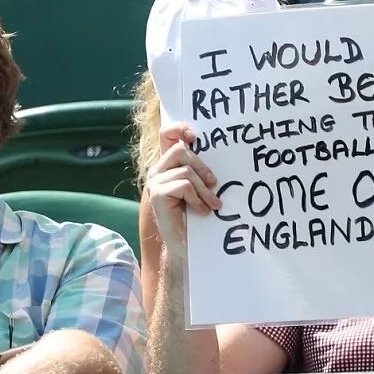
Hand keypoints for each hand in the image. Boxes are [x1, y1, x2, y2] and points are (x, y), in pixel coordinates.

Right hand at [147, 123, 221, 250]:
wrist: (183, 244)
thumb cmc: (195, 214)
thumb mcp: (199, 186)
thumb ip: (200, 168)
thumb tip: (219, 150)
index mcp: (168, 165)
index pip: (167, 135)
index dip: (179, 129)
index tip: (195, 136)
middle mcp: (157, 170)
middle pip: (181, 151)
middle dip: (202, 167)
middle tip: (214, 183)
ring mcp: (155, 182)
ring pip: (186, 171)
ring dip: (204, 190)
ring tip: (213, 205)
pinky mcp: (157, 194)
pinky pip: (185, 186)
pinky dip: (198, 199)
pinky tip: (202, 211)